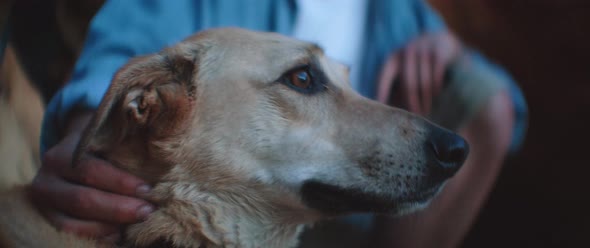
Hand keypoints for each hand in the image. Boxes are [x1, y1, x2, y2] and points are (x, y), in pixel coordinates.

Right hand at [30, 112, 154, 242]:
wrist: (76, 152)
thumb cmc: (105, 146)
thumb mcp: (113, 138)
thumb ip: (129, 146)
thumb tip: (161, 162)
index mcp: (63, 152)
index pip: (91, 170)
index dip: (120, 183)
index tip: (148, 190)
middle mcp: (46, 176)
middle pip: (83, 200)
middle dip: (119, 209)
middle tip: (147, 211)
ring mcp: (43, 200)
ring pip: (71, 223)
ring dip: (108, 226)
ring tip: (135, 224)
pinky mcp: (47, 217)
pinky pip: (68, 233)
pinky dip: (96, 236)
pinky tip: (118, 234)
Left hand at [377, 32, 461, 114]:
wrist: (442, 40)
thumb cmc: (418, 64)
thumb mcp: (405, 71)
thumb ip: (397, 89)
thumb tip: (390, 113)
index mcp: (393, 59)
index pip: (384, 78)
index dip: (382, 94)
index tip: (381, 110)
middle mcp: (406, 52)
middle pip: (408, 84)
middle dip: (412, 103)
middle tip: (415, 117)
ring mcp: (423, 50)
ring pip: (424, 81)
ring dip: (425, 99)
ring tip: (426, 112)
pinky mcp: (440, 51)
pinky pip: (437, 74)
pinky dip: (436, 87)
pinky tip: (436, 96)